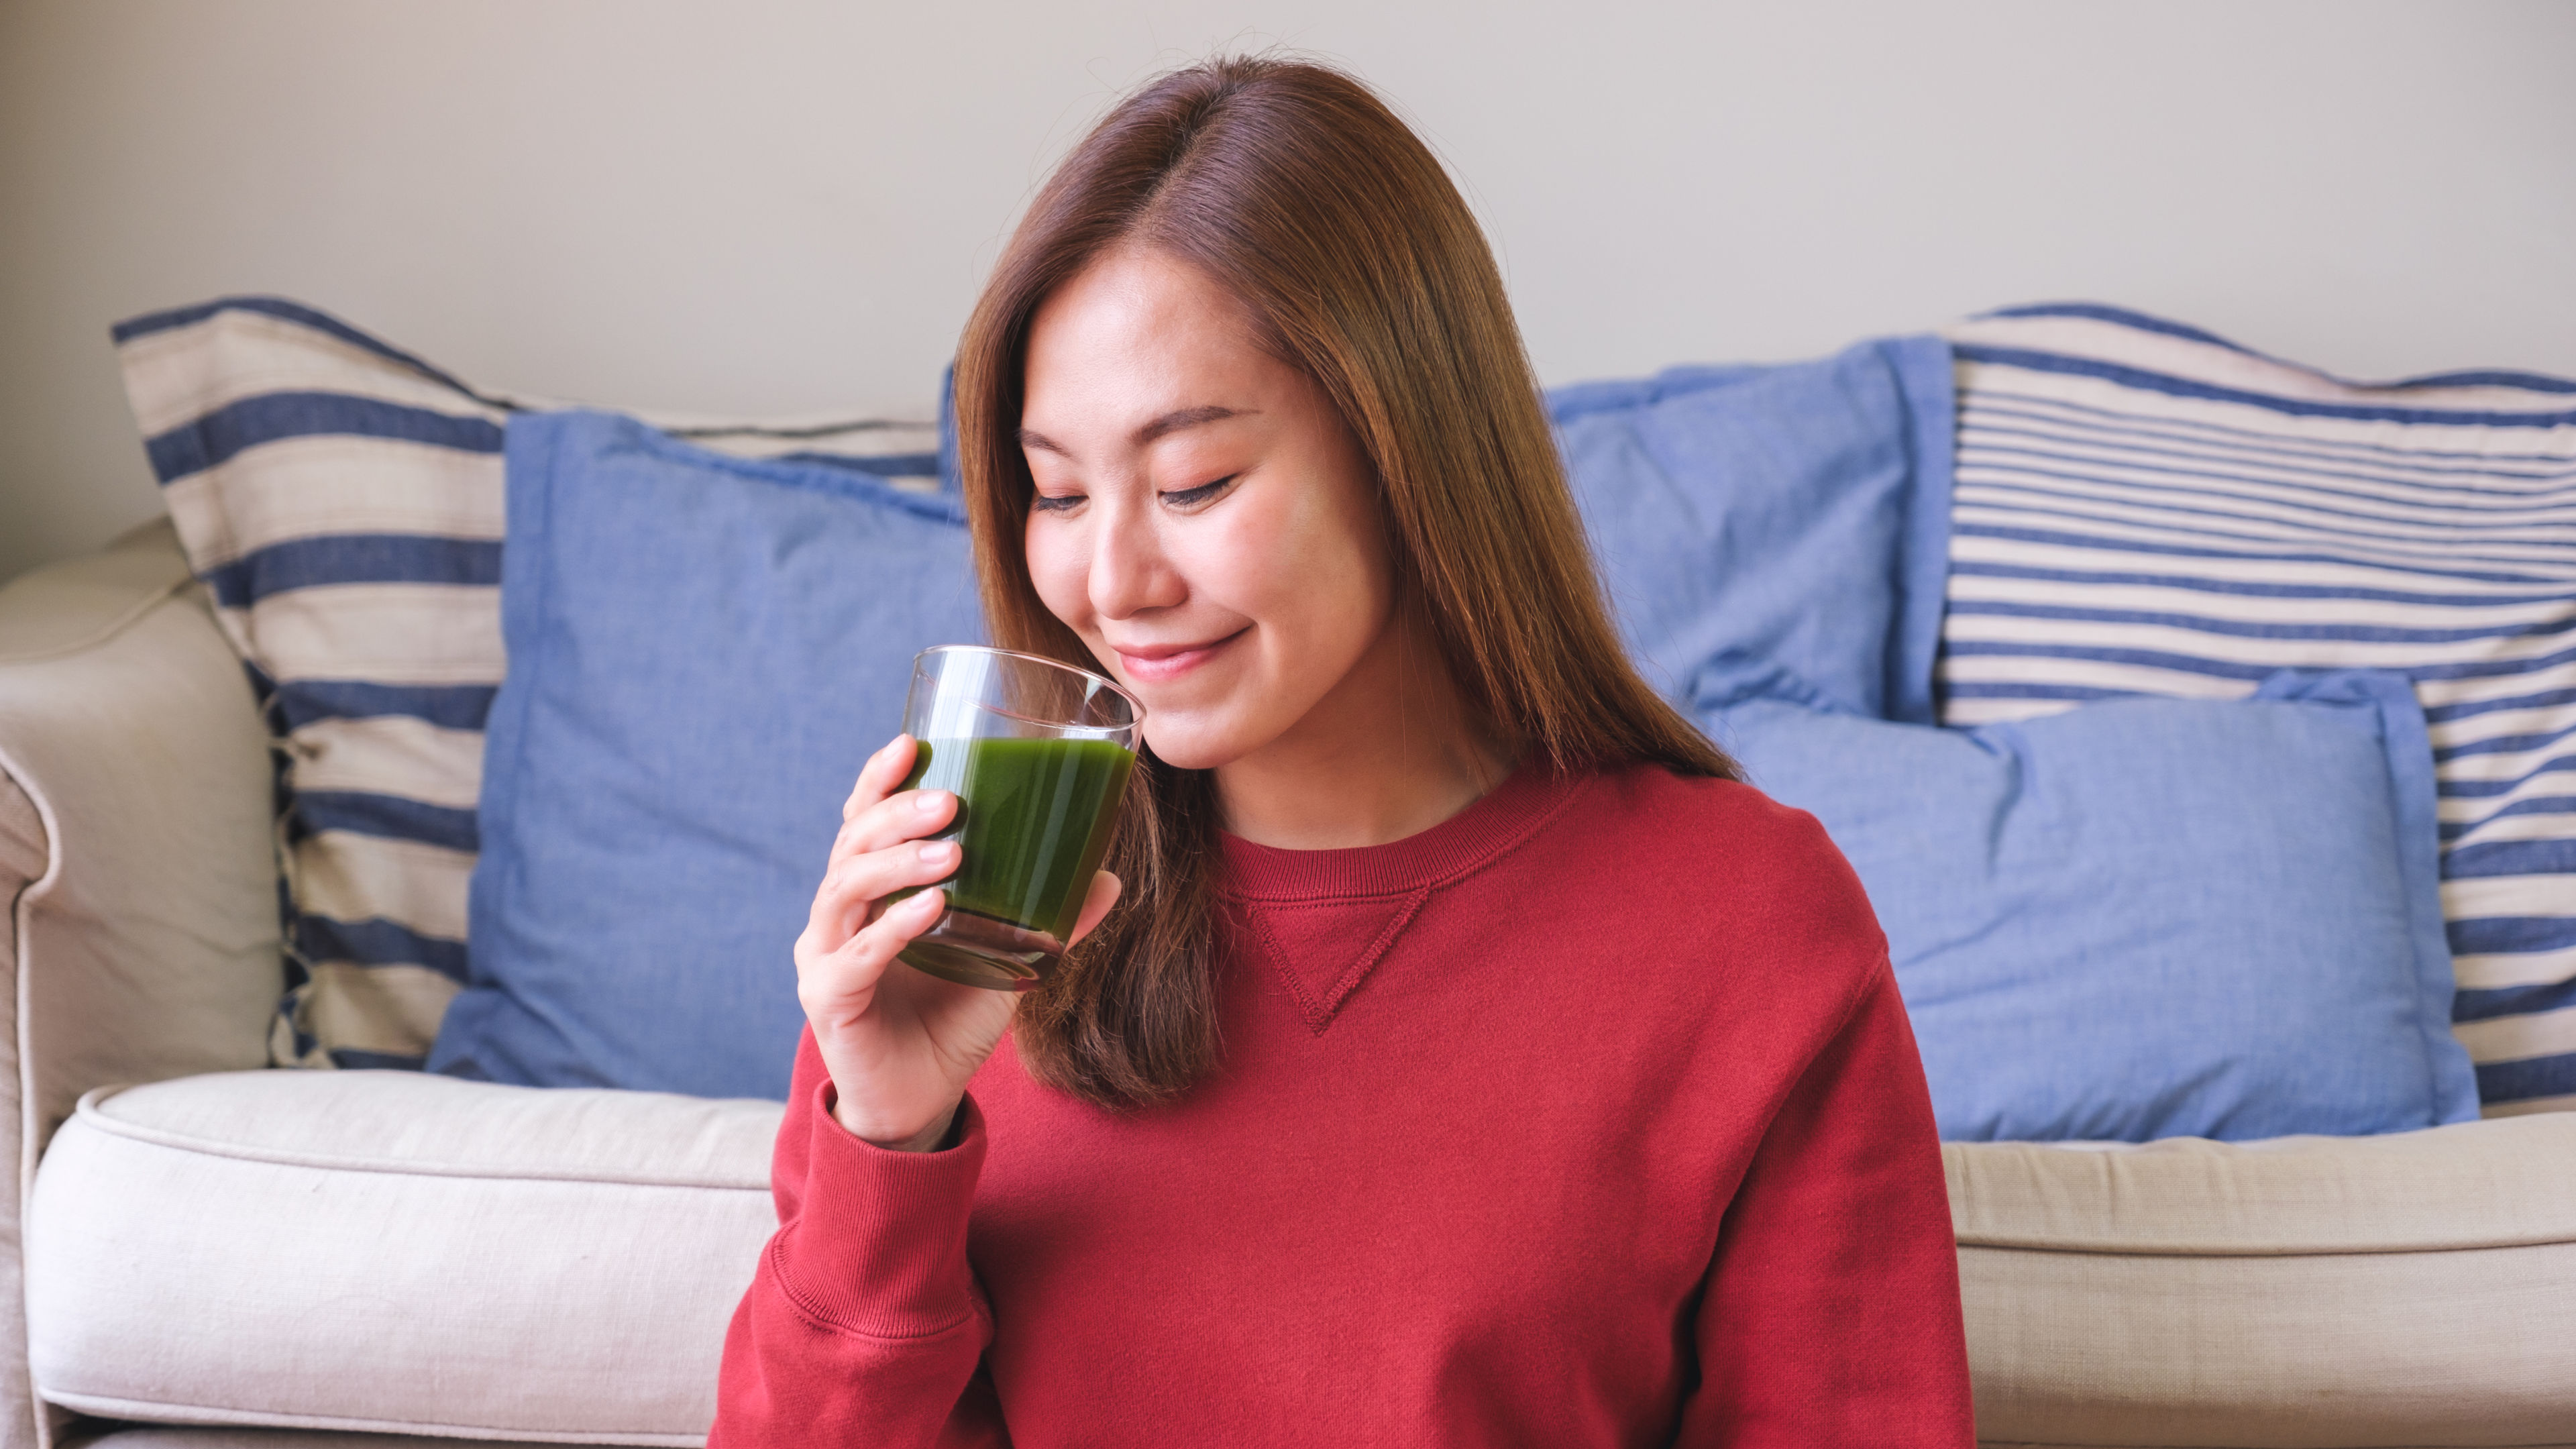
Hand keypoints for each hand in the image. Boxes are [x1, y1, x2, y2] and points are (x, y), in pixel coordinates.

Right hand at [794, 734, 1121, 1150]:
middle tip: (949, 801)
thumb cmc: (950, 1022)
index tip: (912, 742)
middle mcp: (837, 916)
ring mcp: (823, 957)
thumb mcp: (1007, 962)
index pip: (862, 820)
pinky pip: (854, 957)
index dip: (879, 779)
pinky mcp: (827, 1001)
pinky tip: (932, 909)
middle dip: (896, 815)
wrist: (918, 1103)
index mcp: (870, 892)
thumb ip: (1049, 922)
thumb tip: (1108, 878)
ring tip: (950, 851)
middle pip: (850, 844)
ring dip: (898, 863)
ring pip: (845, 890)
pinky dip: (893, 928)